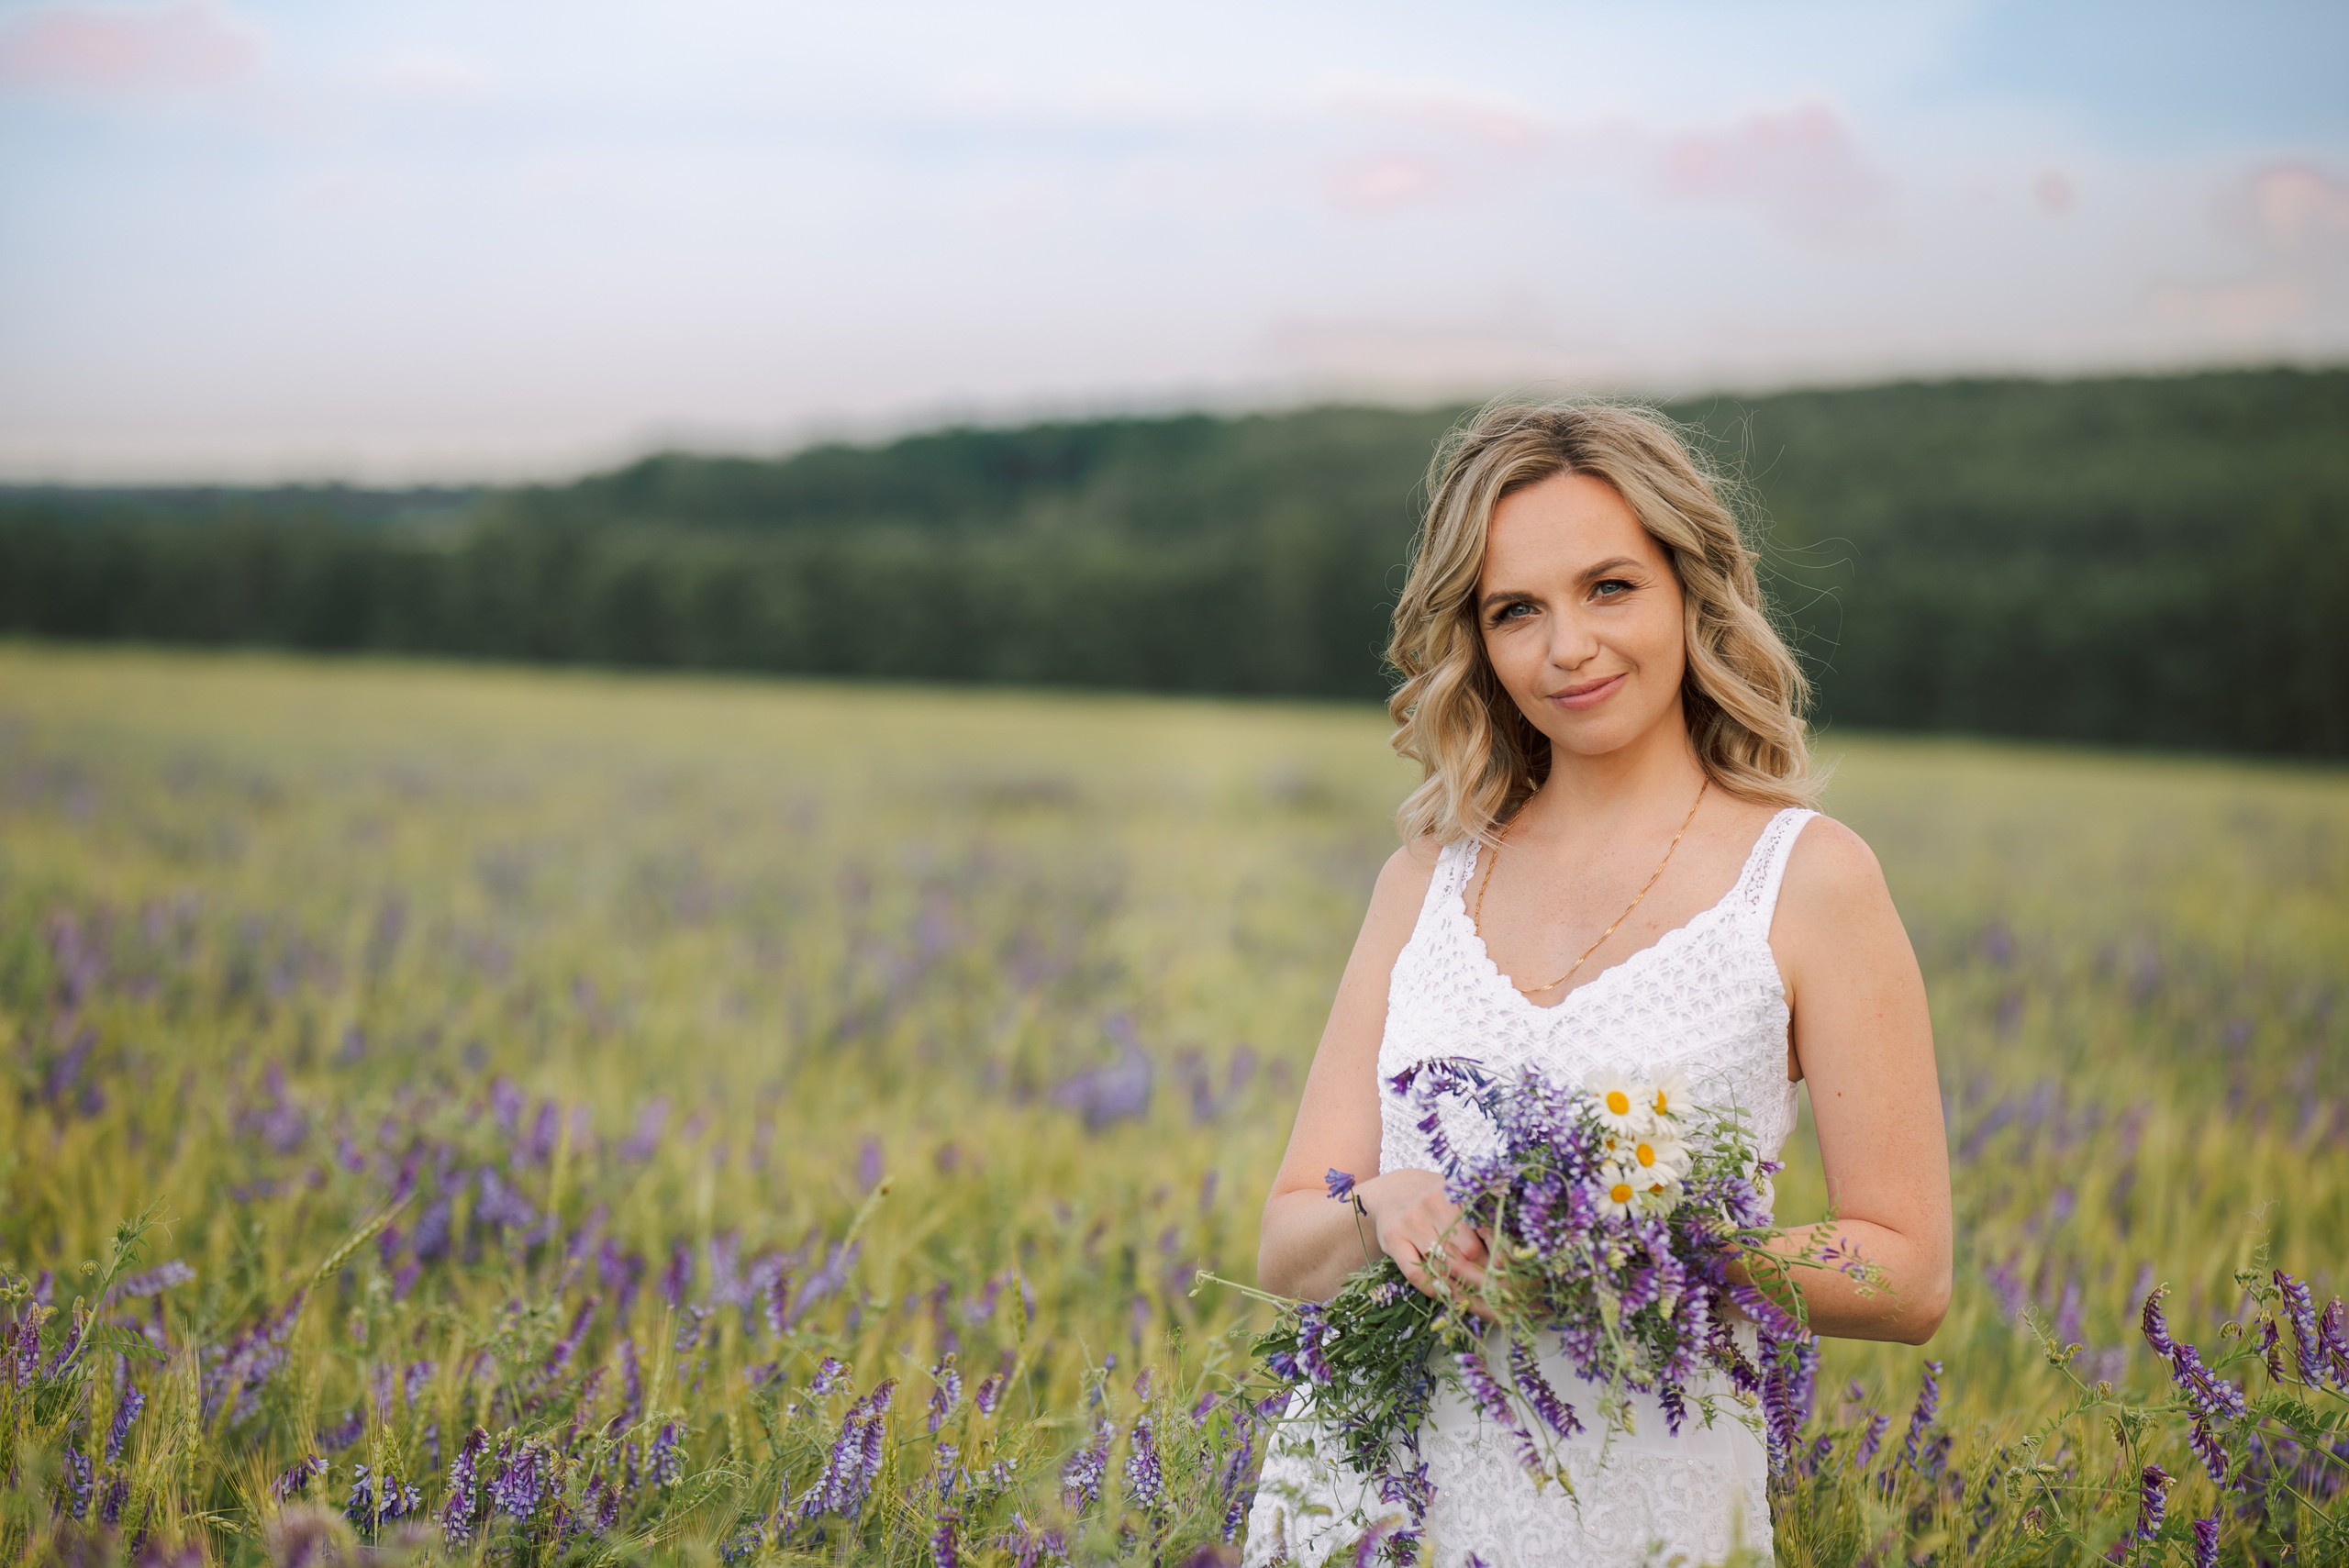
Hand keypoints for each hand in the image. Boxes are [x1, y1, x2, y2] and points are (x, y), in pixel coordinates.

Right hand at [1357, 1168, 1491, 1310]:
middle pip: (1467, 1251)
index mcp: (1457, 1192)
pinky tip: (1444, 1294)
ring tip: (1476, 1301)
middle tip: (1496, 1292)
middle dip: (1484, 1276)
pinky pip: (1416, 1272)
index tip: (1509, 1274)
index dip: (1500, 1255)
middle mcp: (1433, 1203)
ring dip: (1461, 1288)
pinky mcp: (1393, 1238)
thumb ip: (1479, 1221)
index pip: (1486, 1229)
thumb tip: (1505, 1260)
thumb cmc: (1434, 1199)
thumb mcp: (1457, 1200)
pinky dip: (1432, 1288)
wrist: (1390, 1190)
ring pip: (1442, 1265)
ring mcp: (1411, 1221)